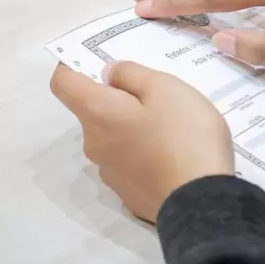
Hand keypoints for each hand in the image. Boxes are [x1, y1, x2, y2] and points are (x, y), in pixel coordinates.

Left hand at [50, 62, 233, 221]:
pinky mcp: (129, 195)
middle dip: (118, 100)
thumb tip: (109, 74)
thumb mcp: (166, 88)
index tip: (95, 60)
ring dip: (133, 129)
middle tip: (157, 96)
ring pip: (114, 139)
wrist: (201, 204)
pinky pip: (130, 164)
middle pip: (94, 113)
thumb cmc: (184, 136)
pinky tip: (174, 157)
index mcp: (98, 114)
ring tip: (172, 129)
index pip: (63, 84)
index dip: (72, 66)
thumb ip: (132, 74)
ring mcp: (110, 174)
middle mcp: (94, 144)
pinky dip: (144, 155)